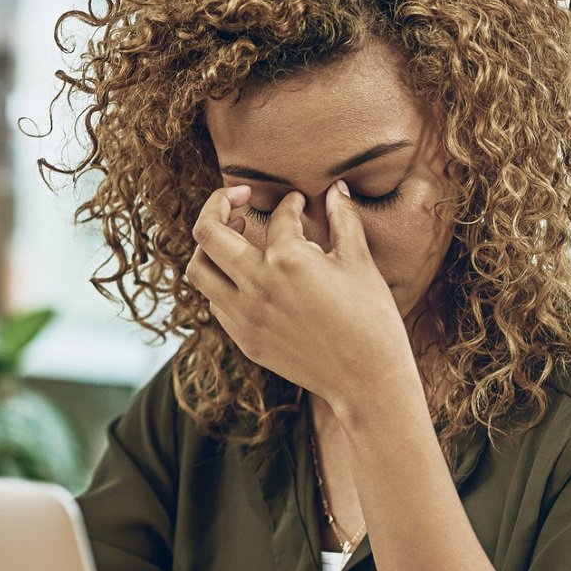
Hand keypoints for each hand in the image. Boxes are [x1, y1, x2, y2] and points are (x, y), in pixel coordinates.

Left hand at [185, 180, 418, 415]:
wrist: (367, 381)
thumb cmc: (371, 319)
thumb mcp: (360, 262)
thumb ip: (344, 220)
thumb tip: (338, 189)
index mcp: (288, 259)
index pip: (277, 216)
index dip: (290, 203)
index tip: (298, 203)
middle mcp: (256, 285)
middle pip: (206, 233)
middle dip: (217, 205)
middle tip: (238, 197)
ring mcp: (244, 316)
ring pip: (198, 270)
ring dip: (210, 246)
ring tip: (233, 235)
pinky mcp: (244, 339)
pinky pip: (214, 302)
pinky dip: (222, 281)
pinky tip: (245, 276)